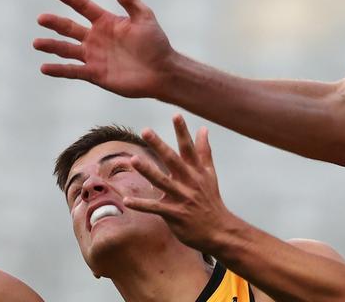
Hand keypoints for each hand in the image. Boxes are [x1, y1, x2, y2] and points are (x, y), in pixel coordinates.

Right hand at [35, 0, 178, 99]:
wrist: (162, 72)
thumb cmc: (156, 43)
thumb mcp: (143, 16)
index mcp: (106, 21)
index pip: (84, 7)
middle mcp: (96, 37)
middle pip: (70, 28)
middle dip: (55, 23)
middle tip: (41, 18)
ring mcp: (94, 56)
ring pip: (66, 49)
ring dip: (51, 46)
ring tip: (36, 43)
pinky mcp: (94, 74)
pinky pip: (72, 71)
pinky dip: (58, 70)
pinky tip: (44, 68)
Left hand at [123, 115, 236, 251]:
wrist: (218, 229)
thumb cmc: (211, 199)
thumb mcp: (210, 174)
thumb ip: (204, 151)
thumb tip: (203, 129)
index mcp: (197, 171)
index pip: (189, 148)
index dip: (182, 131)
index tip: (176, 115)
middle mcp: (189, 182)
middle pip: (172, 160)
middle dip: (159, 145)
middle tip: (146, 131)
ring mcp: (182, 198)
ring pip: (162, 181)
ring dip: (147, 170)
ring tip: (133, 159)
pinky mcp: (175, 214)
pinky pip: (155, 208)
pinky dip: (141, 204)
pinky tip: (127, 200)